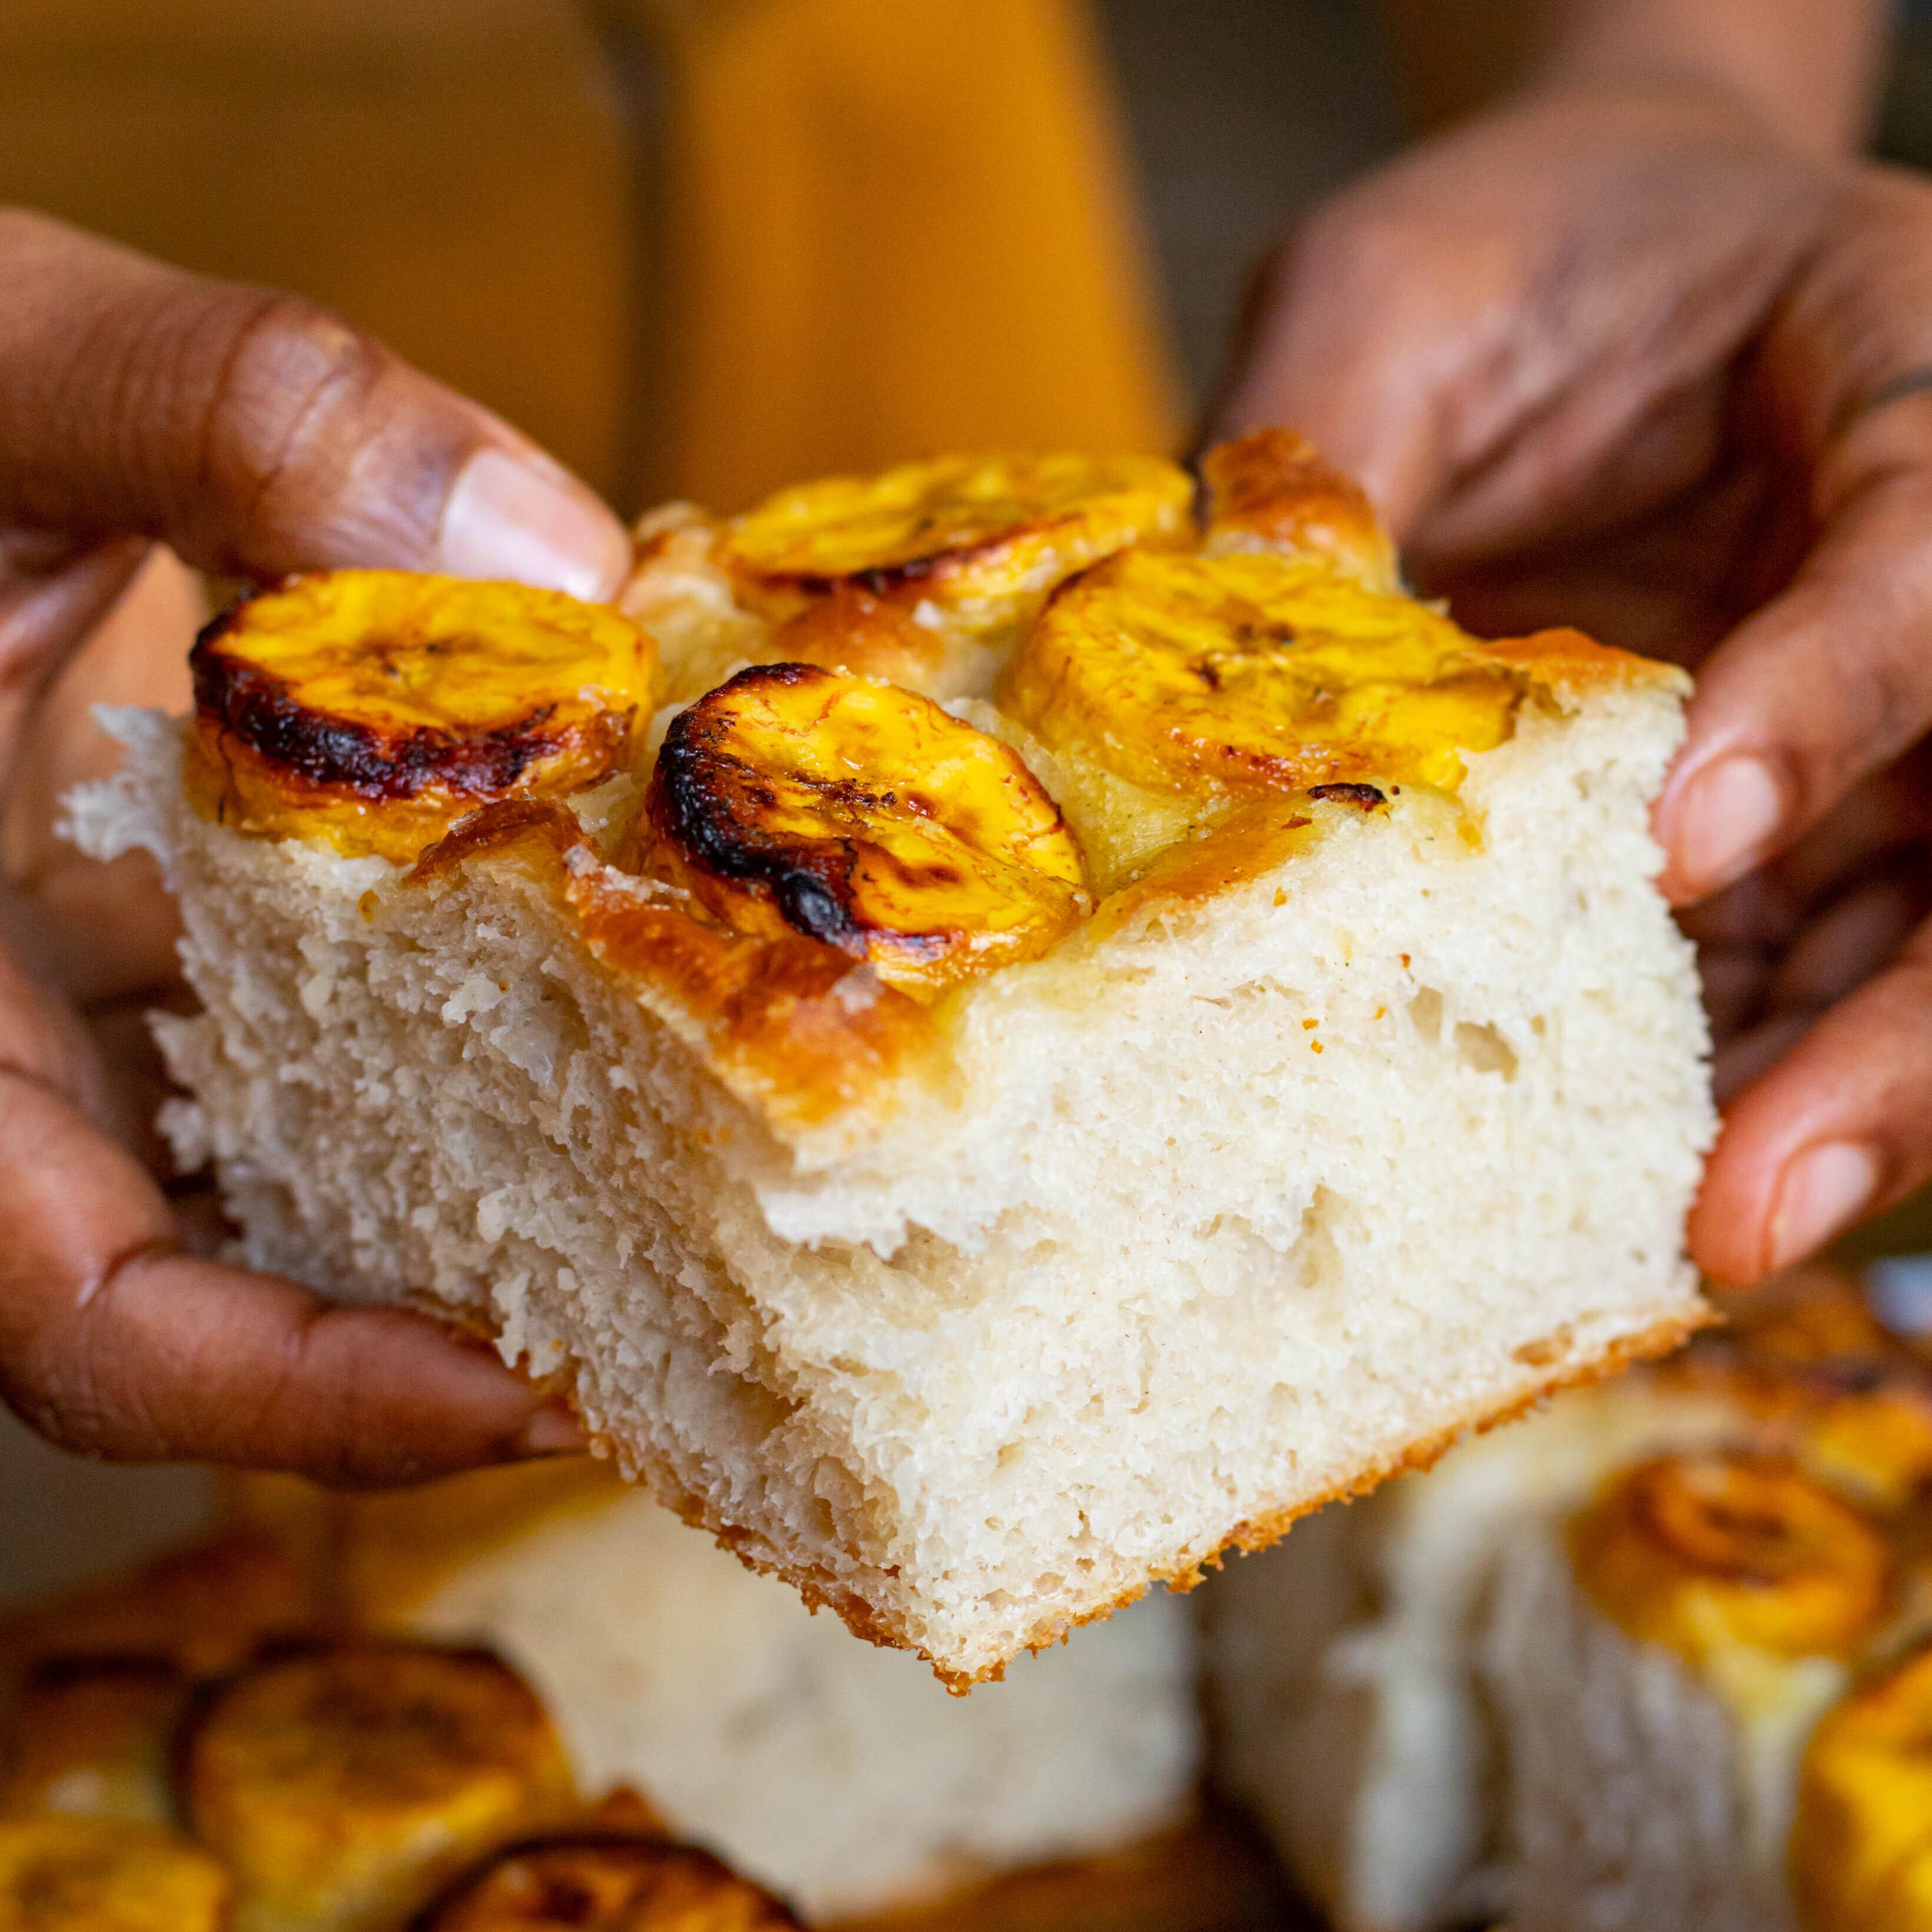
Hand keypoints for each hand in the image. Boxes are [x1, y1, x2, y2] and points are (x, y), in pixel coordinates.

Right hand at [0, 210, 629, 1479]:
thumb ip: (218, 416)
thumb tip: (558, 560)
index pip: (79, 1318)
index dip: (303, 1397)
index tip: (541, 1397)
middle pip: (208, 1287)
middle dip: (439, 1320)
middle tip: (697, 1314)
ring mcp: (29, 984)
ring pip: (247, 1155)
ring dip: (454, 1159)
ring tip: (689, 1140)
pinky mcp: (85, 912)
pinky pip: (255, 1017)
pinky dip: (408, 1004)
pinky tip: (564, 935)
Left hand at [1210, 78, 1931, 1286]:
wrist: (1584, 265)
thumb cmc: (1512, 253)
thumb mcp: (1398, 298)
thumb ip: (1336, 445)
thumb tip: (1213, 663)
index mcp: (1904, 356)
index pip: (1923, 547)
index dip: (1828, 703)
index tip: (1681, 847)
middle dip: (1888, 1025)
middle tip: (1746, 1202)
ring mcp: (1895, 706)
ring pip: (1913, 926)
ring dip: (1819, 1098)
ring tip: (1695, 1245)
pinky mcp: (1814, 802)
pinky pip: (1808, 951)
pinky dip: (1743, 1070)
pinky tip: (1646, 1174)